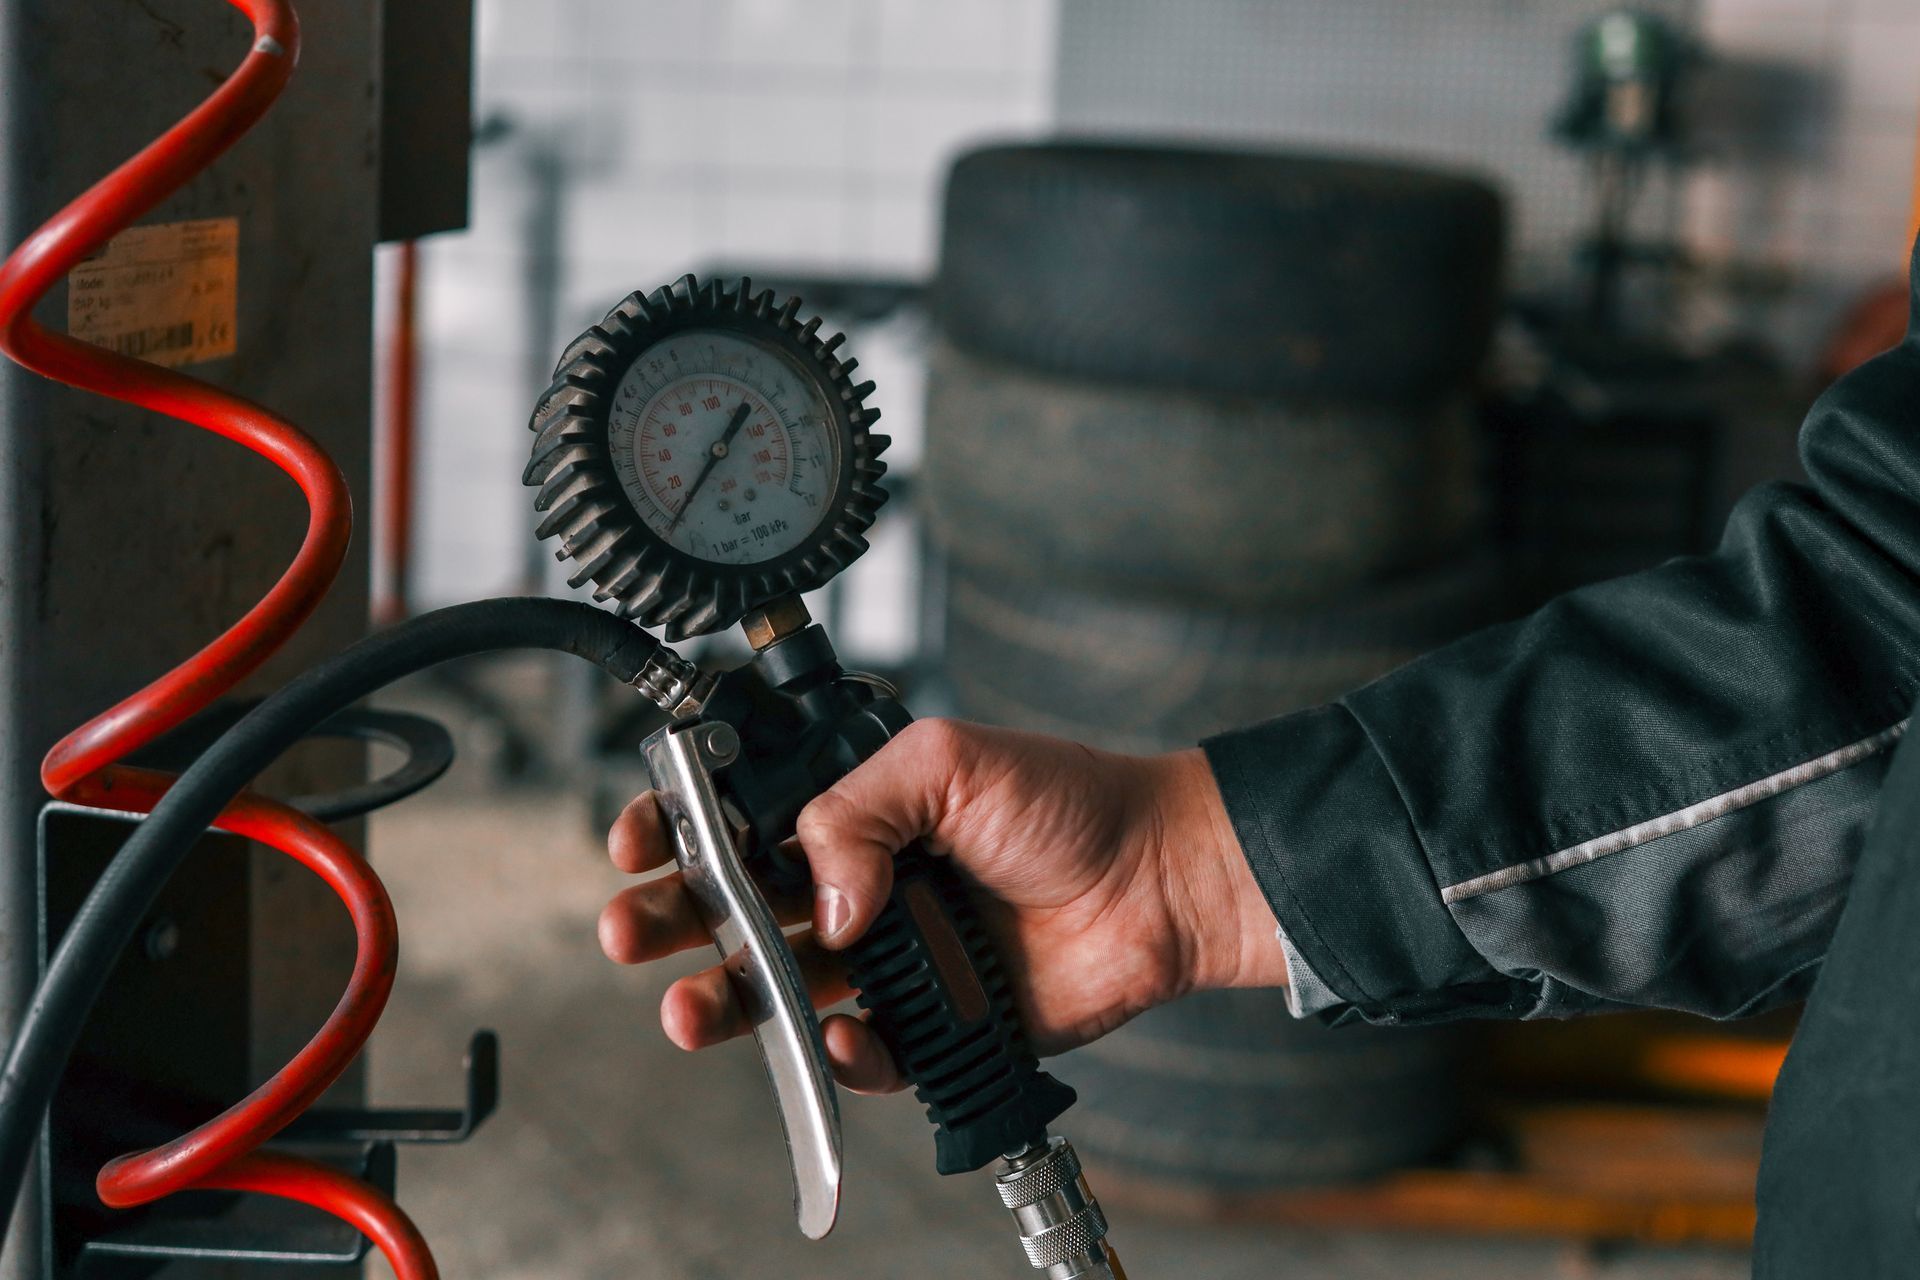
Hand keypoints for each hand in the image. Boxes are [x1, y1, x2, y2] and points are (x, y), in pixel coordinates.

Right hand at [598, 720, 1285, 1093]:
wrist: (1157, 877)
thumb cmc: (1069, 801)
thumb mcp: (947, 761)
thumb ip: (857, 808)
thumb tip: (822, 895)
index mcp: (854, 811)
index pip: (738, 820)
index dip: (678, 832)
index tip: (640, 844)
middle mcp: (860, 882)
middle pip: (736, 911)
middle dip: (674, 922)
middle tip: (634, 930)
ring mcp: (892, 956)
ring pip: (782, 989)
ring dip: (726, 1002)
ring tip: (688, 1011)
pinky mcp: (931, 1021)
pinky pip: (865, 1050)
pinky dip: (842, 1052)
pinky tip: (838, 1034)